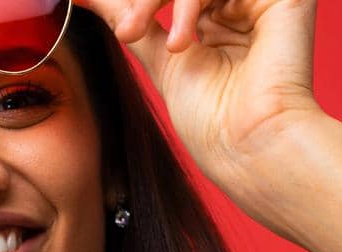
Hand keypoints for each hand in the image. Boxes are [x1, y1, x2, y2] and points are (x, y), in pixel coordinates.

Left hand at [77, 0, 322, 188]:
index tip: (95, 5)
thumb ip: (131, 19)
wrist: (246, 148)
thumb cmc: (213, 123)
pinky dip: (188, 2)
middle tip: (126, 30)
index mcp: (221, 19)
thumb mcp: (159, 60)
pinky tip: (181, 41)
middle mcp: (243, 4)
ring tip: (140, 37)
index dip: (140, 0)